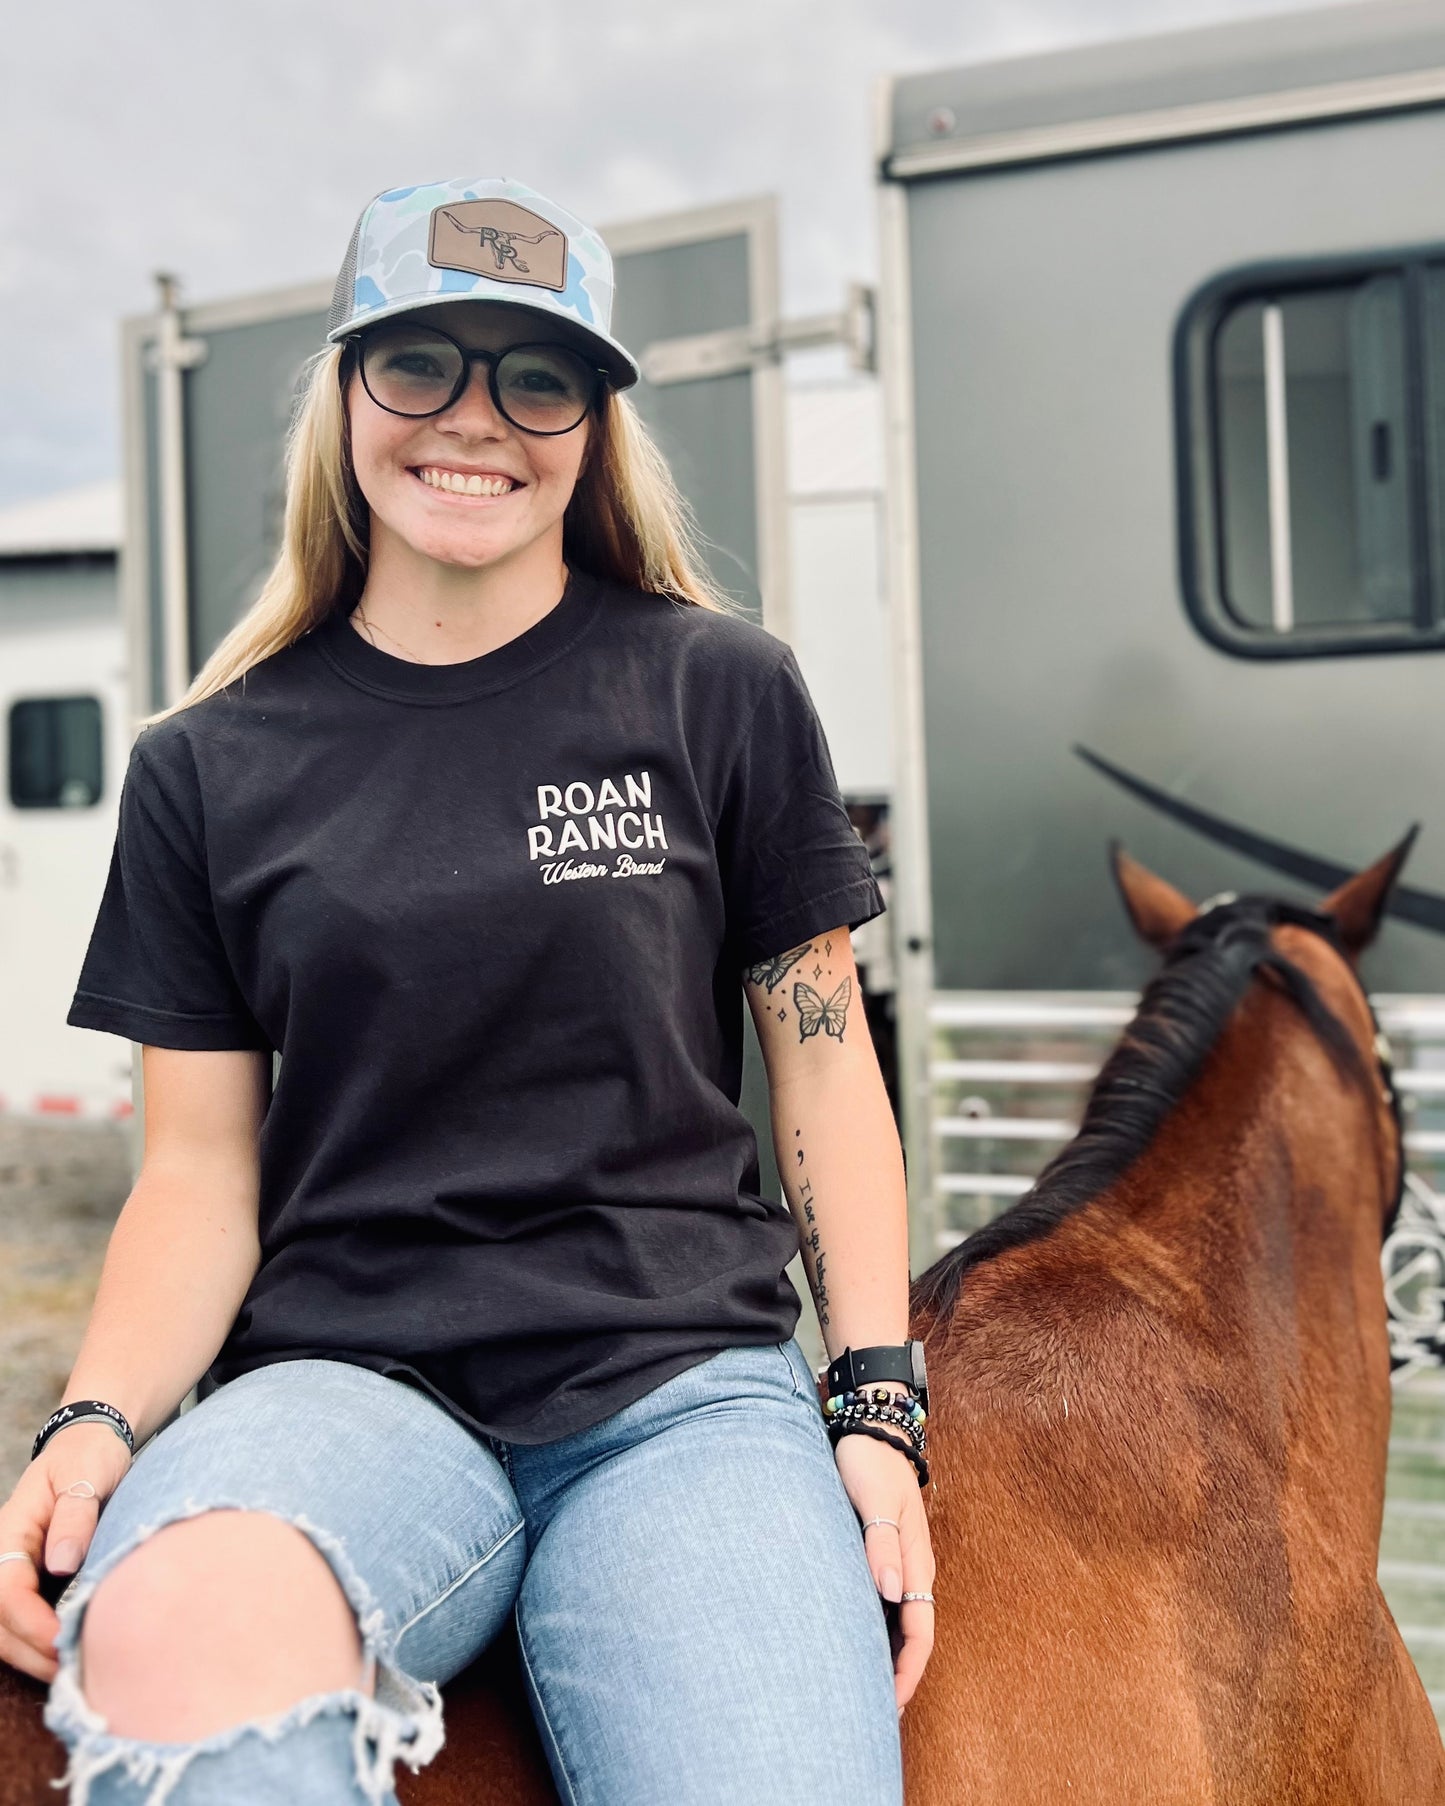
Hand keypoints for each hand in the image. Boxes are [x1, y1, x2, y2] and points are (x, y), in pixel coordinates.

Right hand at [0, 1423, 132, 1683]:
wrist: (91, 1443)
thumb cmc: (89, 1456)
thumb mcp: (86, 1474)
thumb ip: (75, 1516)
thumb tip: (63, 1563)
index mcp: (10, 1531)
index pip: (6, 1589)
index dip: (31, 1622)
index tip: (61, 1641)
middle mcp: (4, 1554)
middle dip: (29, 1650)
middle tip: (69, 1670)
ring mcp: (14, 1568)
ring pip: (2, 1627)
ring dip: (29, 1655)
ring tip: (68, 1671)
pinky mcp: (30, 1578)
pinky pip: (18, 1619)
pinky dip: (35, 1644)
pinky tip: (63, 1655)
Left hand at [830, 1419, 934, 1715]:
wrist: (871, 1425)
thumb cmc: (869, 1462)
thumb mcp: (874, 1500)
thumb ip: (881, 1545)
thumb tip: (892, 1593)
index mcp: (917, 1562)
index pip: (919, 1634)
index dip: (906, 1674)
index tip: (888, 1706)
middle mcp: (912, 1569)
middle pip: (911, 1637)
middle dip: (896, 1677)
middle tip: (868, 1714)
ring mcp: (898, 1562)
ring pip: (897, 1623)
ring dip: (884, 1656)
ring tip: (857, 1688)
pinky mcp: (881, 1552)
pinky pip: (883, 1604)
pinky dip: (873, 1629)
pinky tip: (850, 1641)